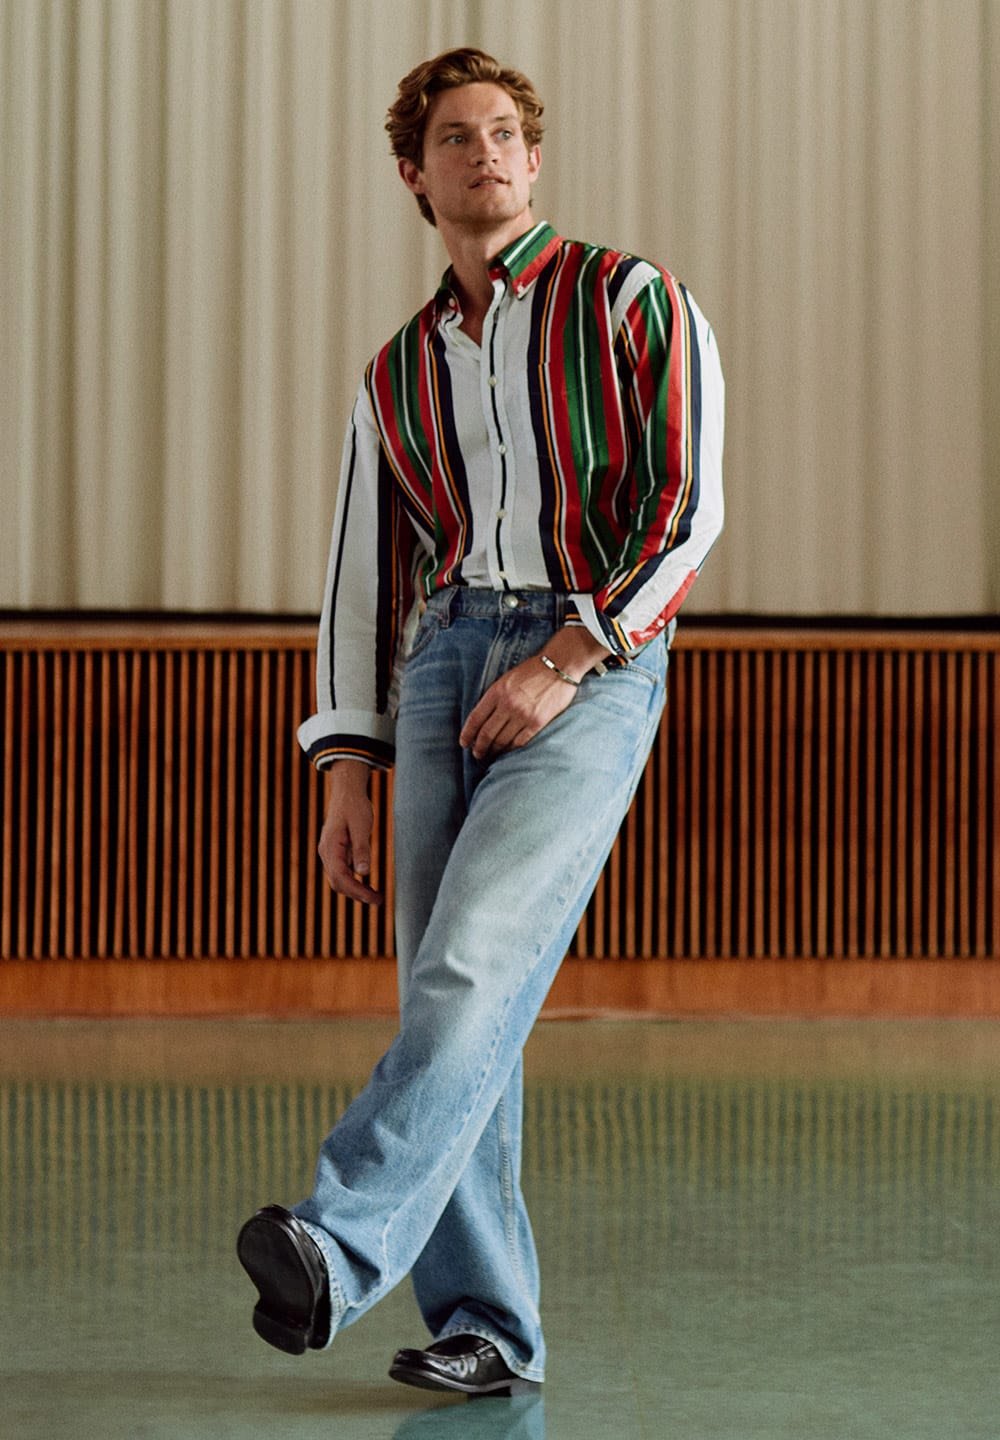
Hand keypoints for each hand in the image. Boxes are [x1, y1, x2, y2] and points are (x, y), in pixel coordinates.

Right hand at [317, 760, 382, 904]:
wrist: (347, 791)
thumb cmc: (355, 806)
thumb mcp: (362, 826)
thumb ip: (362, 849)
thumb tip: (364, 872)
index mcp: (330, 846)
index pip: (340, 877)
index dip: (356, 891)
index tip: (374, 899)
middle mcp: (326, 852)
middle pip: (337, 882)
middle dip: (357, 894)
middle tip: (379, 902)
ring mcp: (329, 853)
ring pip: (339, 879)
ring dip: (355, 890)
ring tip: (376, 896)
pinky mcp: (335, 852)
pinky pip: (342, 872)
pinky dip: (354, 881)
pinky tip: (368, 883)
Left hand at [459, 625, 610, 760]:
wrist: (559, 666)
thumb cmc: (532, 671)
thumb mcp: (507, 679)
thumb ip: (495, 697)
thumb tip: (483, 719)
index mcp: (497, 691)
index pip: (475, 718)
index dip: (467, 734)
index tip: (463, 743)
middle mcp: (507, 704)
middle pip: (487, 733)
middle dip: (479, 747)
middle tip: (477, 754)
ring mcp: (523, 714)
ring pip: (502, 740)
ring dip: (494, 750)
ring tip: (491, 755)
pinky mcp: (537, 722)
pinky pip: (519, 742)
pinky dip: (511, 749)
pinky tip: (507, 751)